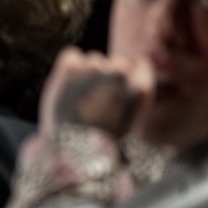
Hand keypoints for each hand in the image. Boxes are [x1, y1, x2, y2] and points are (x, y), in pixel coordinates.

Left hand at [39, 46, 154, 137]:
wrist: (70, 151)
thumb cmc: (100, 141)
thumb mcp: (130, 120)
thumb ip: (133, 93)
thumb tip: (131, 68)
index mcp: (141, 87)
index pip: (139, 63)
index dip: (127, 78)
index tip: (117, 92)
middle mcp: (121, 72)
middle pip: (115, 62)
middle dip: (106, 77)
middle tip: (95, 101)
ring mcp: (95, 67)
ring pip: (92, 60)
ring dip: (86, 74)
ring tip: (79, 101)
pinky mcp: (70, 66)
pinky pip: (70, 55)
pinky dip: (67, 67)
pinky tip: (66, 88)